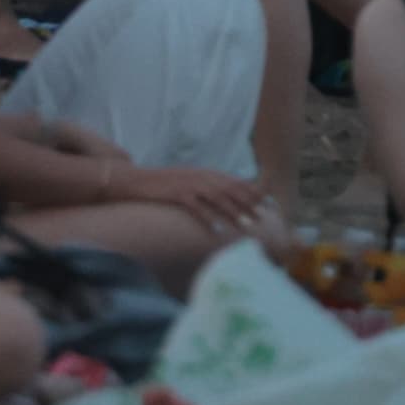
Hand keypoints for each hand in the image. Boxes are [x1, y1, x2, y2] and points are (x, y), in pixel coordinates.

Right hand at [117, 162, 268, 234]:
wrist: (137, 180)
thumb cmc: (164, 185)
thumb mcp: (190, 183)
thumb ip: (208, 189)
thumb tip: (227, 201)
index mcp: (206, 174)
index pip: (235, 183)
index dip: (252, 194)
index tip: (267, 205)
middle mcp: (201, 177)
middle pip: (230, 190)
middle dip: (248, 204)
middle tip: (262, 218)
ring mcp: (189, 184)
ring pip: (217, 198)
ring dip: (233, 212)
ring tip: (245, 226)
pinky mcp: (176, 193)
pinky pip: (195, 207)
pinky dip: (207, 218)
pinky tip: (216, 230)